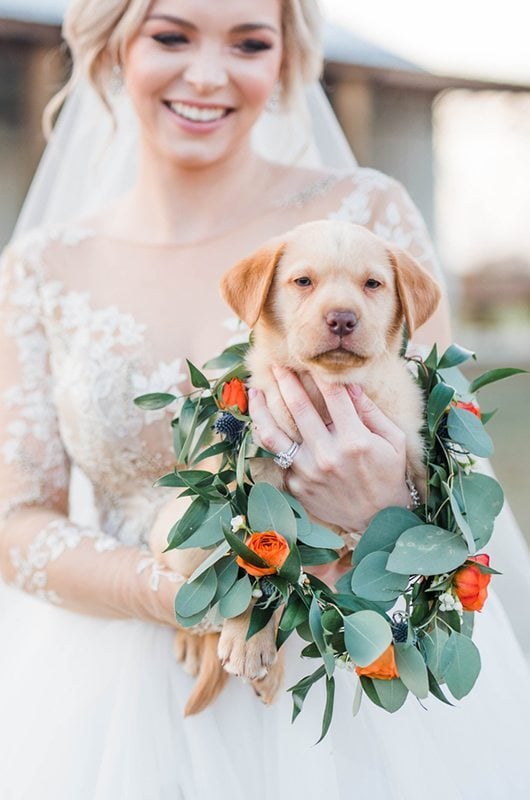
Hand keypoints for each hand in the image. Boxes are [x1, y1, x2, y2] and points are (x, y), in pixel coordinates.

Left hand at [248, 366, 409, 532]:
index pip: (333, 396)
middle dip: (286, 381)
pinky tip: (269, 425)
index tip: (311, 362)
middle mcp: (328, 455)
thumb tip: (348, 385)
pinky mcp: (297, 487)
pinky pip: (281, 458)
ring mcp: (308, 472)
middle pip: (299, 407)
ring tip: (254, 391)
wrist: (379, 519)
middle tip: (276, 365)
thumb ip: (369, 411)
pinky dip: (276, 441)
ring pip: (273, 434)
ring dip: (261, 409)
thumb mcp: (393, 440)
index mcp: (355, 440)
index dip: (321, 375)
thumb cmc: (389, 475)